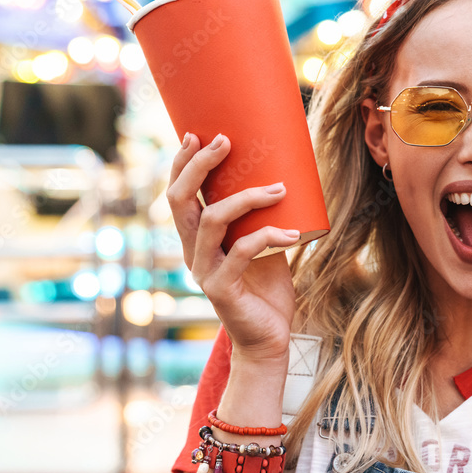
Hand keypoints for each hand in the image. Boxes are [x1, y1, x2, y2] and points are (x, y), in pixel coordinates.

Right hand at [166, 133, 299, 363]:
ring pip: (212, 221)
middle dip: (199, 166)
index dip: (183, 164)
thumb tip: (280, 177)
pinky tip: (292, 232)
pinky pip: (241, 252)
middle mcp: (193, 253)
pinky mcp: (222, 289)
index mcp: (197, 240)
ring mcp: (204, 271)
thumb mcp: (264, 245)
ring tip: (278, 188)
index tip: (197, 133)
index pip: (179, 195)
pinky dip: (268, 236)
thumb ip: (260, 219)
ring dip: (246, 198)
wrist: (270, 339)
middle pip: (180, 201)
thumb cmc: (266, 290)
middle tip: (225, 141)